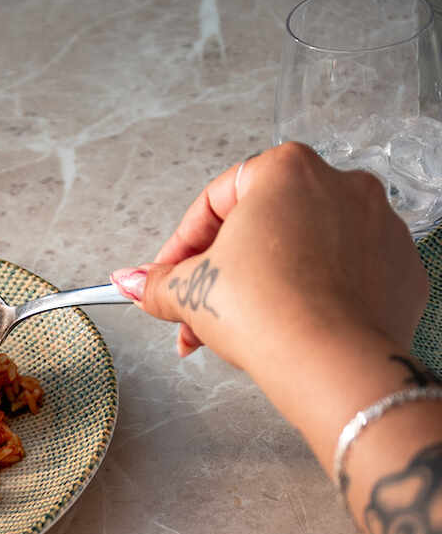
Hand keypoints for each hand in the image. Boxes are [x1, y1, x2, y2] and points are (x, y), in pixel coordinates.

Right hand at [110, 142, 427, 373]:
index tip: (169, 275)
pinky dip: (317, 297)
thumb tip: (130, 282)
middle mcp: (342, 184)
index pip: (215, 201)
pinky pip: (347, 276)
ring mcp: (381, 226)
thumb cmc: (266, 311)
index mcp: (287, 170)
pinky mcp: (402, 269)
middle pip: (263, 225)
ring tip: (239, 328)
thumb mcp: (189, 291)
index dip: (182, 244)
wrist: (332, 363)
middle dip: (225, 271)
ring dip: (267, 282)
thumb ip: (156, 282)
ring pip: (306, 249)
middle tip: (198, 310)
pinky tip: (291, 328)